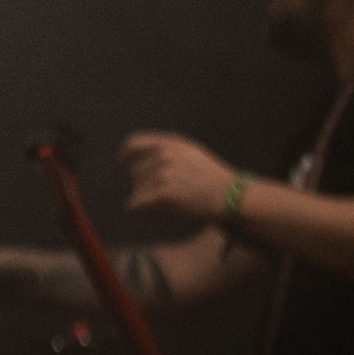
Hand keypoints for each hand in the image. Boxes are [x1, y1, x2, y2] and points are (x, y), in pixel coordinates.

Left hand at [122, 131, 240, 224]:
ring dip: (143, 197)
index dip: (125, 155)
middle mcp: (164, 156)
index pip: (133, 144)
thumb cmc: (211, 177)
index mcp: (169, 143)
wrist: (231, 196)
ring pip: (136, 189)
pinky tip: (137, 211)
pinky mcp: (164, 195)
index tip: (123, 164)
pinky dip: (134, 208)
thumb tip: (132, 153)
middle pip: (133, 170)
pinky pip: (136, 203)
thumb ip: (164, 149)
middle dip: (140, 182)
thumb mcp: (189, 152)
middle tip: (158, 192)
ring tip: (165, 202)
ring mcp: (164, 175)